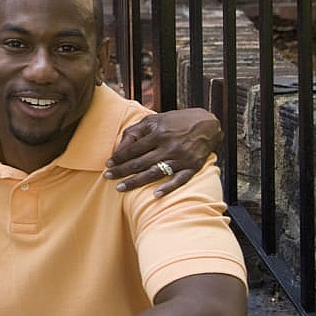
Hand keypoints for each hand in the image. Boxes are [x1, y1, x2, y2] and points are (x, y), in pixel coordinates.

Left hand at [104, 107, 221, 195]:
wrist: (208, 125)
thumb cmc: (176, 122)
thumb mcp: (154, 120)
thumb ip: (135, 131)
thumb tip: (120, 147)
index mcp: (159, 134)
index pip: (134, 149)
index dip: (119, 157)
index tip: (108, 164)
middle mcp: (169, 146)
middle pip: (140, 162)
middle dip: (122, 171)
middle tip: (107, 176)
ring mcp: (181, 158)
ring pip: (155, 173)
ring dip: (136, 182)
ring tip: (120, 188)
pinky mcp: (192, 167)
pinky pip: (179, 180)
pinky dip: (168, 188)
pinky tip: (155, 195)